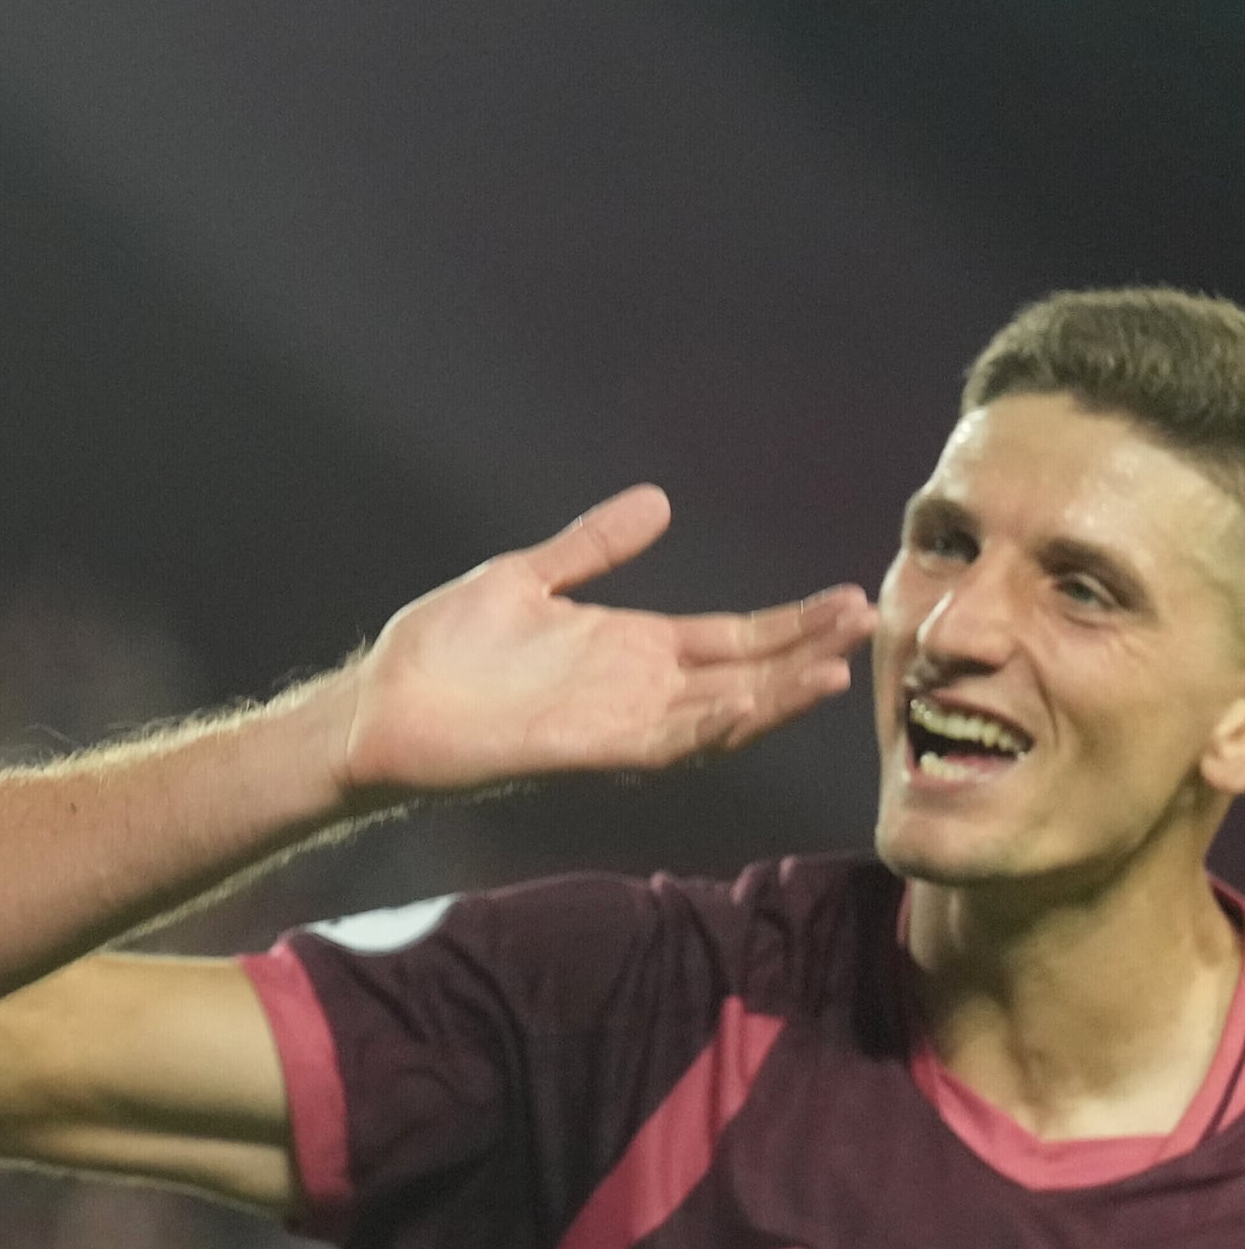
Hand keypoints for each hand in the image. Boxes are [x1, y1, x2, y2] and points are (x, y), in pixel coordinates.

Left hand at [337, 485, 875, 803]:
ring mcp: (617, 720)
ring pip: (719, 712)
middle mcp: (637, 687)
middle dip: (804, 650)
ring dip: (775, 694)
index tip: (849, 598)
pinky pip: (666, 741)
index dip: (789, 622)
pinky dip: (713, 725)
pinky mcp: (587, 747)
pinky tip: (752, 705)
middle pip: (743, 672)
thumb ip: (593, 546)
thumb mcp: (526, 578)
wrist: (380, 703)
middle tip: (868, 620)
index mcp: (631, 646)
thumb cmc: (442, 649)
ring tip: (836, 667)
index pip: (732, 636)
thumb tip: (658, 501)